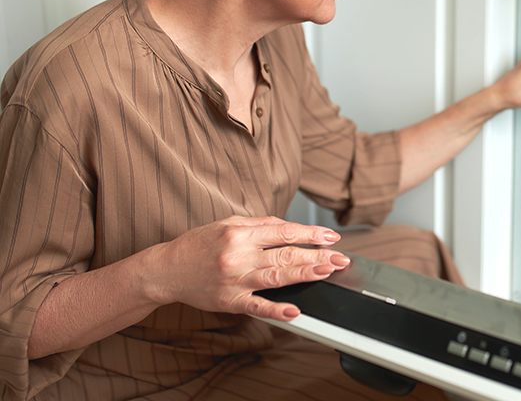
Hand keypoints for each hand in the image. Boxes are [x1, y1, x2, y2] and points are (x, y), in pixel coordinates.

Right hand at [147, 215, 347, 321]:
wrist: (166, 270)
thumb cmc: (198, 245)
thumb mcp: (227, 223)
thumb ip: (260, 224)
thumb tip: (290, 226)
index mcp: (239, 233)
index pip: (284, 232)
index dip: (311, 233)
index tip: (331, 237)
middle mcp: (238, 255)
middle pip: (285, 254)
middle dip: (317, 256)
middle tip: (340, 259)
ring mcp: (234, 279)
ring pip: (276, 277)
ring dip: (304, 275)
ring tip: (326, 273)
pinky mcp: (229, 301)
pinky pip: (256, 306)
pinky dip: (276, 310)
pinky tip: (293, 311)